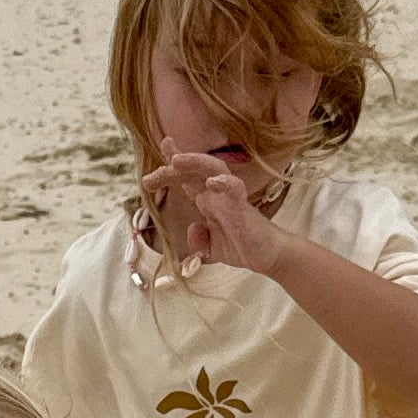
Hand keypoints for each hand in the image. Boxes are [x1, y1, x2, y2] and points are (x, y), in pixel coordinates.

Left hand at [150, 147, 285, 276]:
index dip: (170, 166)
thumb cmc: (243, 246)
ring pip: (213, 168)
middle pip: (193, 170)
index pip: (186, 178)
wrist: (268, 257)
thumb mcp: (210, 249)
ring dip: (194, 161)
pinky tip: (211, 182)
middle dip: (171, 167)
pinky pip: (234, 188)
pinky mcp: (243, 206)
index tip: (152, 162)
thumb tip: (191, 229)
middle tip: (149, 178)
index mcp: (207, 200)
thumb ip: (197, 241)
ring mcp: (230, 197)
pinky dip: (223, 182)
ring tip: (176, 160)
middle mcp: (217, 194)